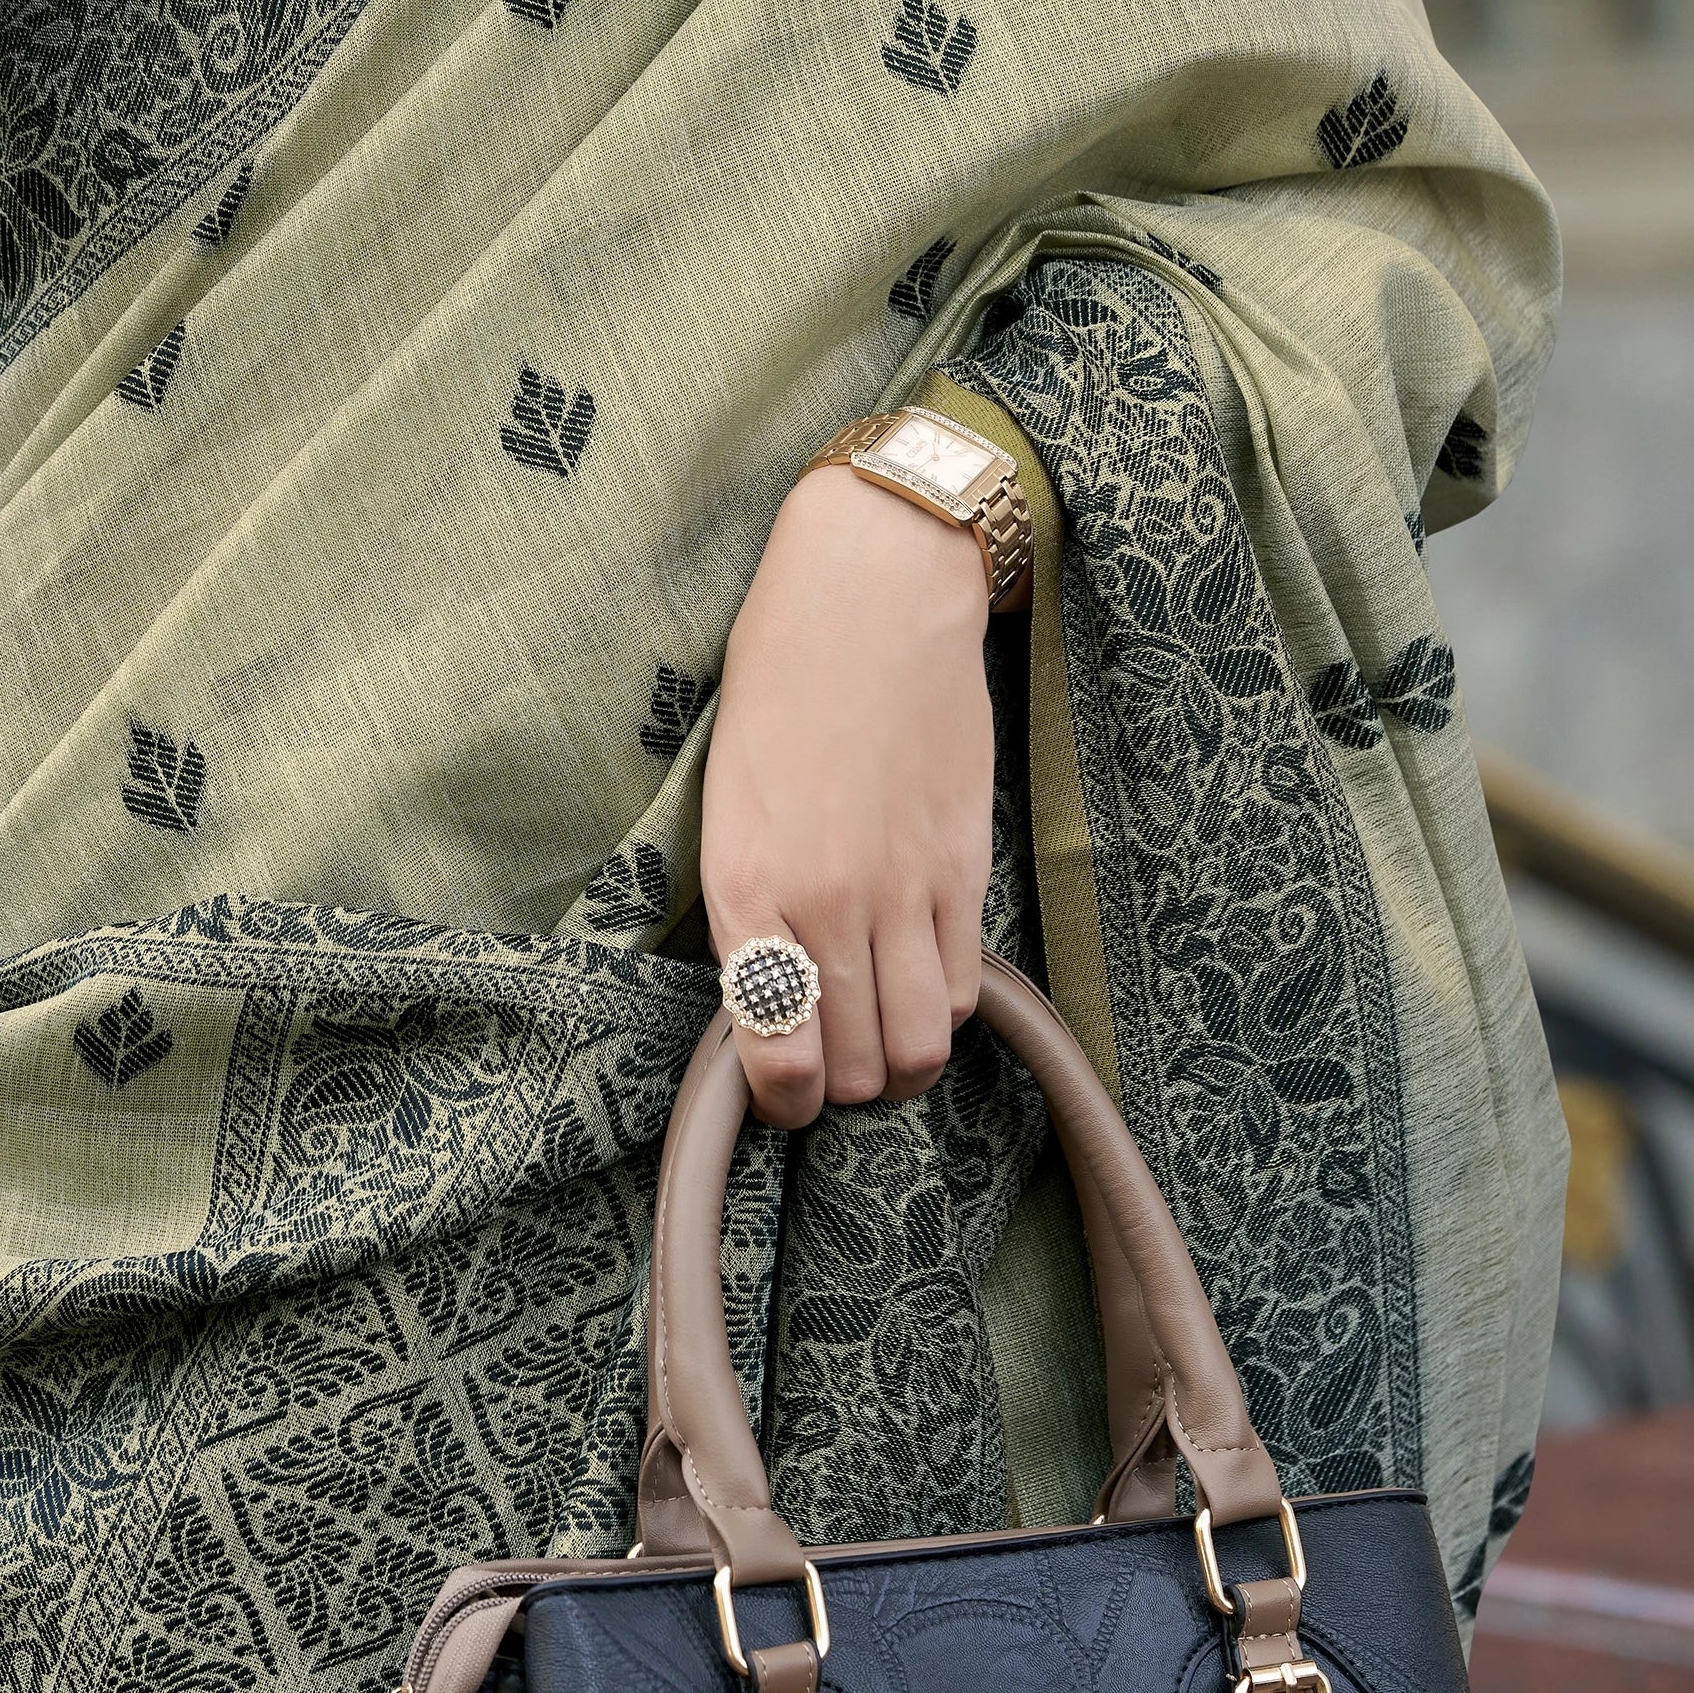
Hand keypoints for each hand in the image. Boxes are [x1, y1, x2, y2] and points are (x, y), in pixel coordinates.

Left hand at [701, 465, 994, 1127]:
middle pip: (858, 1069)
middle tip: (834, 1049)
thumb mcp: (726, 795)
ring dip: (902, 1058)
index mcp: (745, 884)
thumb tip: (765, 992)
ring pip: (923, 1048)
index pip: (776, 1055)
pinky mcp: (965, 867)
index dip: (784, 1097)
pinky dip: (946, 1004)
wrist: (871, 594)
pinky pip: (967, 986)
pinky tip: (922, 972)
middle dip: (844, 1082)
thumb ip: (745, 900)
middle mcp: (825, 902)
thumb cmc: (779, 677)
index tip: (785, 1086)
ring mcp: (904, 890)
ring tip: (883, 1024)